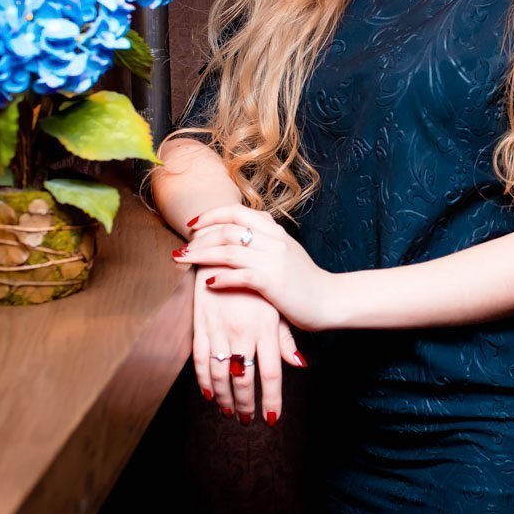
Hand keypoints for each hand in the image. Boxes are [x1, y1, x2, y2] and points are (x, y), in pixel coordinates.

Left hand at [174, 204, 336, 331]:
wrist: (331, 300)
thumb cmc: (306, 282)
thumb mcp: (286, 254)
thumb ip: (265, 243)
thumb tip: (239, 238)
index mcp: (276, 231)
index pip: (237, 212)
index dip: (212, 215)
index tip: (193, 225)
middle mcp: (274, 240)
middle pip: (228, 228)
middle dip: (200, 237)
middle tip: (182, 247)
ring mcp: (274, 260)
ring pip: (228, 250)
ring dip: (201, 254)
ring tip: (183, 261)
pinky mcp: (273, 282)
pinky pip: (240, 275)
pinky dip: (220, 277)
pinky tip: (207, 282)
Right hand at [193, 266, 306, 424]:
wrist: (225, 250)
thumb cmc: (257, 280)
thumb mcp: (276, 306)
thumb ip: (285, 338)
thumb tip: (299, 365)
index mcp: (266, 327)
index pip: (271, 374)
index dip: (271, 400)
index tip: (271, 418)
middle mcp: (243, 332)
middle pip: (245, 381)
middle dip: (246, 405)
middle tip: (247, 420)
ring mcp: (220, 329)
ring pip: (221, 375)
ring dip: (225, 398)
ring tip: (229, 412)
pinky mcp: (201, 325)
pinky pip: (200, 360)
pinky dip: (203, 381)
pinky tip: (209, 395)